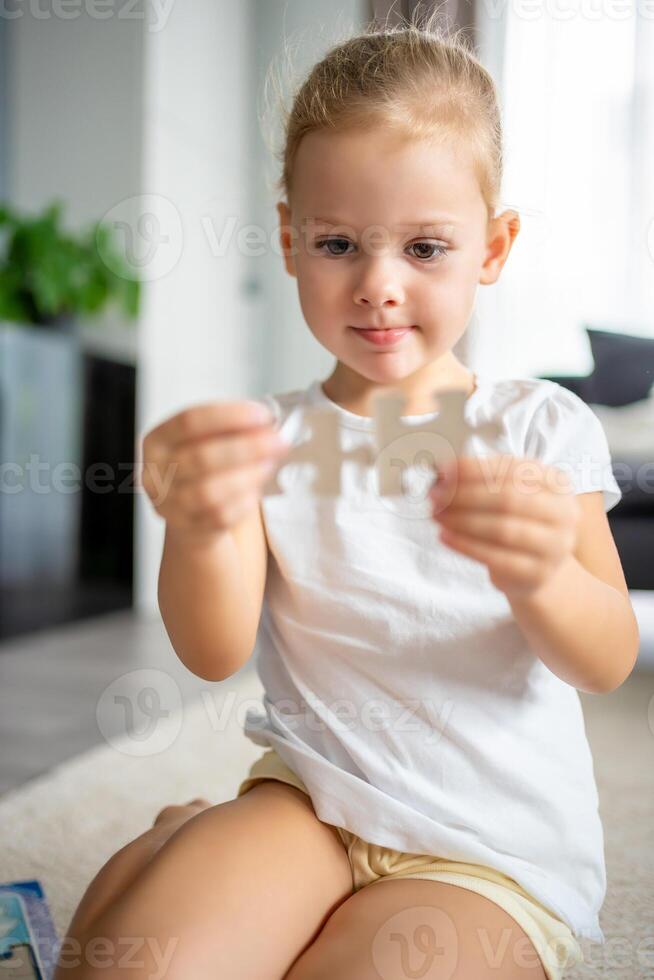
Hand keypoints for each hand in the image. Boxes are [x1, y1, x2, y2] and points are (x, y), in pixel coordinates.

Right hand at [138, 400, 289, 539]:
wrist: (192, 512)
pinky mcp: (188, 529)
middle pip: (202, 457)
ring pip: (210, 492)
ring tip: (269, 465)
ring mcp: (169, 504)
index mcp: (157, 440)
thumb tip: (265, 426)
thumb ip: (230, 429)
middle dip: (248, 447)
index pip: (189, 421)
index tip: (263, 414)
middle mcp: (156, 473)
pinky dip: (244, 501)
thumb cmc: (204, 468)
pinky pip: (221, 517)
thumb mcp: (208, 440)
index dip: (230, 416)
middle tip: (278, 442)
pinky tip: (256, 490)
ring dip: (248, 476)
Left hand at [429, 455, 580, 600]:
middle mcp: (564, 513)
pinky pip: (495, 557)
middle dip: (465, 495)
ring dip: (461, 520)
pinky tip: (444, 536)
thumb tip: (444, 475)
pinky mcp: (537, 573)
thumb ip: (486, 481)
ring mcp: (555, 546)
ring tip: (436, 515)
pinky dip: (465, 545)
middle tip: (435, 495)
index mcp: (559, 484)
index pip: (513, 469)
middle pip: (508, 498)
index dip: (475, 468)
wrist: (538, 569)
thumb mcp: (513, 495)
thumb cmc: (520, 523)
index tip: (443, 470)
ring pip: (502, 529)